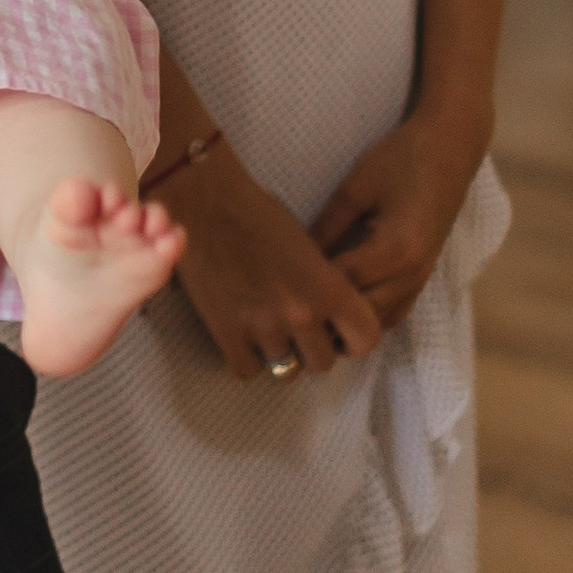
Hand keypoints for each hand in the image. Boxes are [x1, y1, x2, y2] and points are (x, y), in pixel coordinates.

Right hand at [164, 143, 381, 378]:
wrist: (206, 201)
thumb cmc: (258, 212)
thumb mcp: (308, 247)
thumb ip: (324, 286)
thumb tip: (330, 318)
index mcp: (329, 287)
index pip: (365, 339)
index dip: (354, 340)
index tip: (340, 334)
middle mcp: (301, 313)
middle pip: (322, 363)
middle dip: (313, 349)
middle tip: (298, 331)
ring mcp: (263, 326)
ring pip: (286, 371)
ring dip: (280, 355)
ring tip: (268, 331)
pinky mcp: (227, 331)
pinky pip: (247, 370)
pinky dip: (247, 359)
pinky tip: (242, 337)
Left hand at [311, 109, 489, 331]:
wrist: (450, 149)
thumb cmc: (400, 159)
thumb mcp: (355, 188)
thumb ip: (326, 226)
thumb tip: (293, 258)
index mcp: (396, 249)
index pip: (343, 285)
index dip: (310, 287)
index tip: (280, 284)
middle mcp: (412, 273)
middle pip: (361, 314)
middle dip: (326, 312)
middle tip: (290, 303)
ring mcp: (421, 279)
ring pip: (378, 323)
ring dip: (347, 320)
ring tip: (312, 307)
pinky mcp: (424, 277)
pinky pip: (394, 313)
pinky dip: (368, 316)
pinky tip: (343, 302)